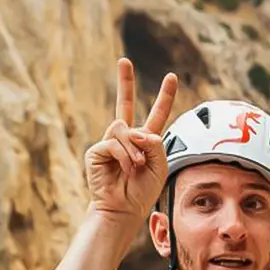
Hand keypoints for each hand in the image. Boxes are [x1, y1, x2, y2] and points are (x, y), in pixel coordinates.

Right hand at [85, 57, 178, 225]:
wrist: (124, 208)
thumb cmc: (142, 190)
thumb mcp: (160, 165)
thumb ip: (154, 143)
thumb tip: (133, 129)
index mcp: (145, 141)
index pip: (157, 115)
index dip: (165, 97)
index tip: (172, 77)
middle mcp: (126, 138)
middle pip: (125, 104)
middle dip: (125, 82)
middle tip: (124, 60)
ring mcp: (110, 142)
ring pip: (124, 129)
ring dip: (134, 150)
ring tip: (135, 167)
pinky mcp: (97, 150)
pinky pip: (114, 143)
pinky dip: (124, 157)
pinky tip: (124, 170)